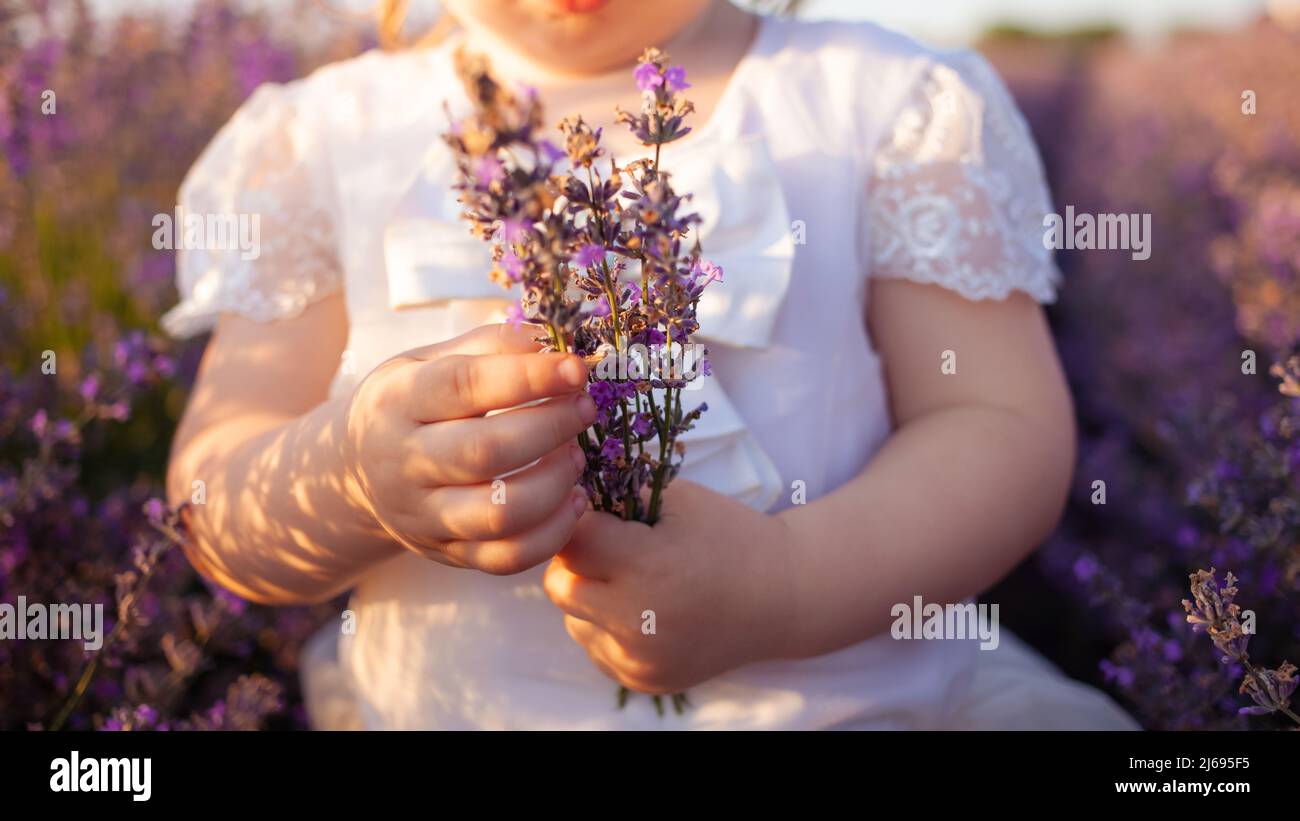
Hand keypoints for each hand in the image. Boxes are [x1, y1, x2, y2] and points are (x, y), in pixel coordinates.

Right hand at [342, 323, 596, 574]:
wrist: (356, 471)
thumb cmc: (412, 403)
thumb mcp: (430, 360)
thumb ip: (490, 347)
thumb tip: (554, 341)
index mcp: (398, 401)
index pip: (463, 385)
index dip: (527, 376)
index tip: (576, 369)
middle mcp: (404, 461)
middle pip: (484, 452)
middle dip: (550, 428)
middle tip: (585, 409)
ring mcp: (422, 515)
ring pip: (499, 514)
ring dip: (555, 483)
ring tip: (576, 457)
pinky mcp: (445, 552)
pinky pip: (507, 558)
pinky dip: (553, 534)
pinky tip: (572, 501)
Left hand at [543, 481, 795, 693]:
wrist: (781, 597)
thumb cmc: (730, 536)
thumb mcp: (678, 499)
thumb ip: (618, 495)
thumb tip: (563, 491)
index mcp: (649, 568)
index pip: (572, 539)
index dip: (579, 519)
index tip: (597, 511)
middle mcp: (638, 622)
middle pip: (559, 584)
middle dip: (575, 560)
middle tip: (609, 545)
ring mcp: (638, 659)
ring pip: (572, 618)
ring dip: (588, 595)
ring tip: (633, 579)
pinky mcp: (642, 680)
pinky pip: (594, 646)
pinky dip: (606, 625)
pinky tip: (644, 608)